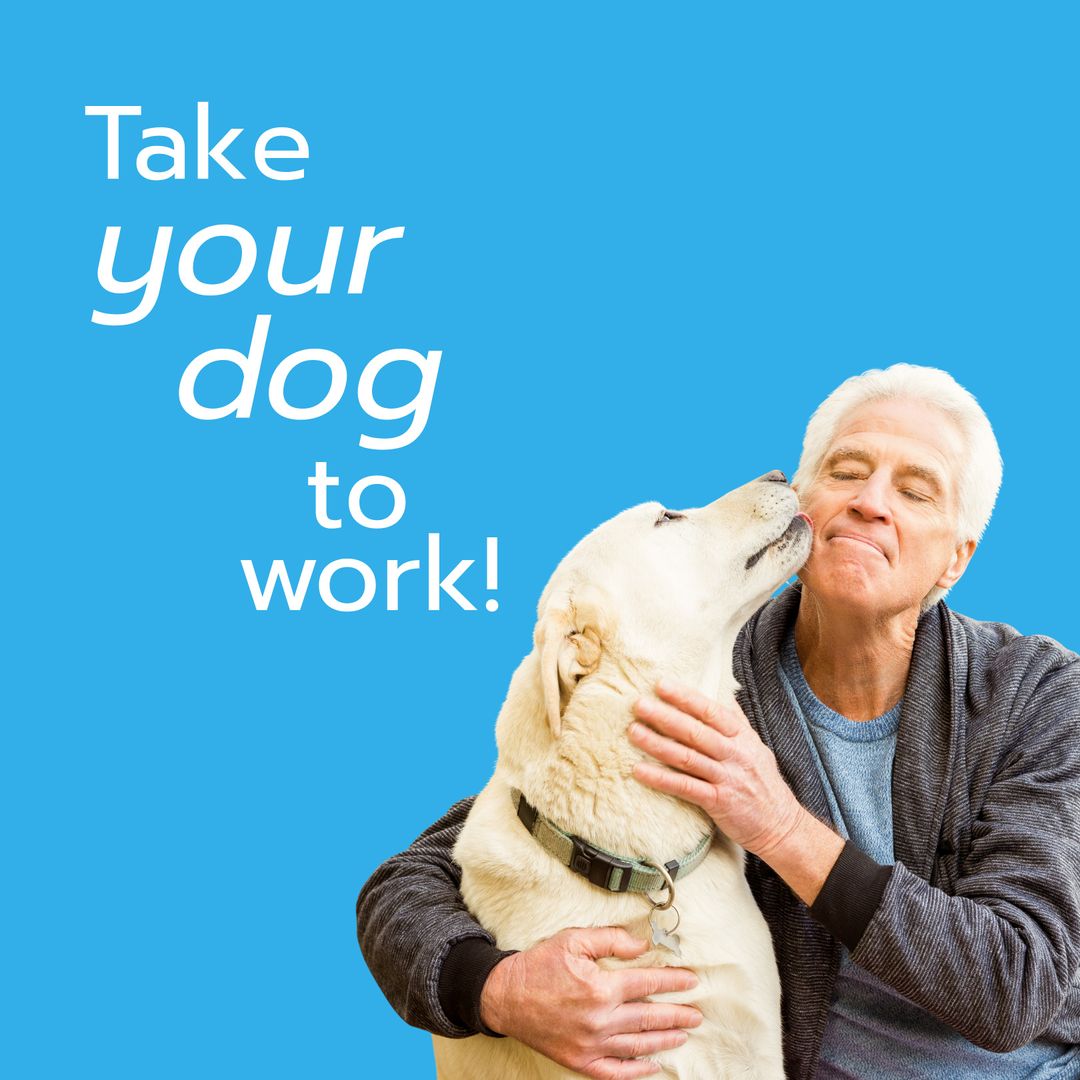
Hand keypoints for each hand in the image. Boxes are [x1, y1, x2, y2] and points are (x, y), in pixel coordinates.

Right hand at [478, 926, 702, 1078]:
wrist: (506, 996)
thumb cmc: (539, 965)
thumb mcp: (573, 940)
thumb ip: (611, 940)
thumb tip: (642, 946)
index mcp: (601, 987)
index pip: (647, 984)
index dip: (673, 982)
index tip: (691, 981)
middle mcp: (600, 1019)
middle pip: (649, 1017)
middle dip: (677, 1015)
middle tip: (696, 1014)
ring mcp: (591, 1044)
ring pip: (638, 1044)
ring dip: (665, 1040)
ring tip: (683, 1035)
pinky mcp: (580, 1061)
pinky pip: (616, 1071)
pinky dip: (637, 1071)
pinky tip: (652, 1065)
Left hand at [629, 679, 802, 855]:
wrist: (782, 826)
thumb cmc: (764, 783)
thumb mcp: (756, 747)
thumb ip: (738, 721)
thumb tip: (725, 693)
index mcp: (742, 737)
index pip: (711, 711)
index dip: (685, 697)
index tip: (661, 685)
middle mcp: (735, 754)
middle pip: (695, 732)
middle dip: (665, 716)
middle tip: (638, 705)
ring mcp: (727, 778)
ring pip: (687, 758)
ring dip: (657, 744)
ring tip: (633, 732)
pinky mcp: (719, 802)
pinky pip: (685, 788)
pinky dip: (661, 779)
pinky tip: (639, 771)